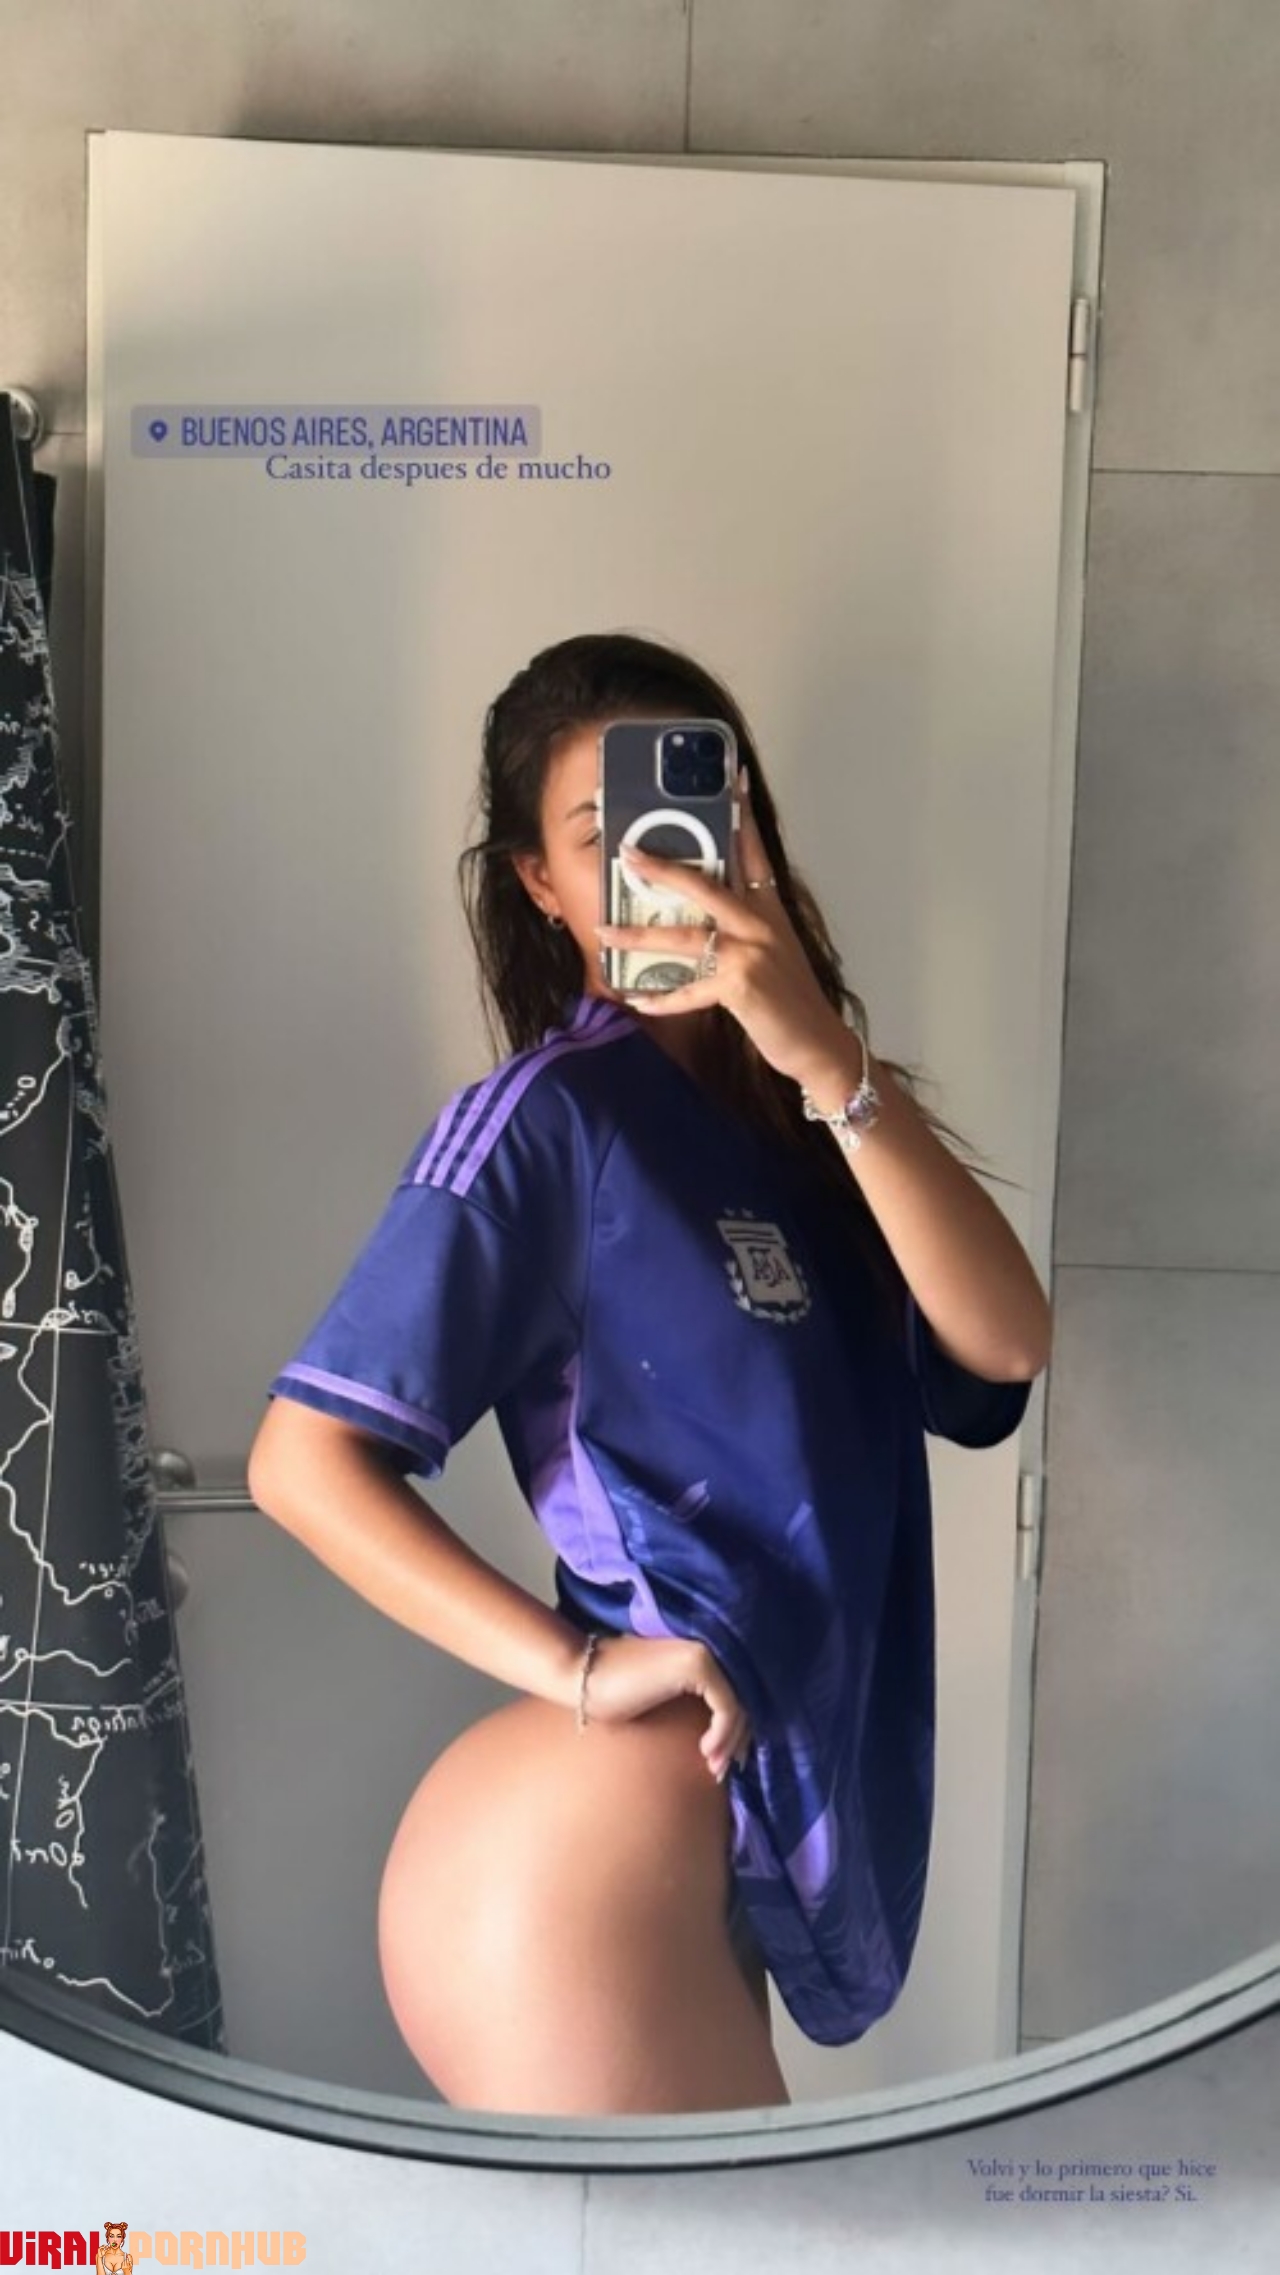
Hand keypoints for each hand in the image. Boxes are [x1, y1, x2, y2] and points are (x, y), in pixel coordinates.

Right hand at [577, 1633, 754, 1781]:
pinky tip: (706, 1751)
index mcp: (697, 1656)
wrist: (582, 1677)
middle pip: (741, 1699)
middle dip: (735, 1739)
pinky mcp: (698, 1663)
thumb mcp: (659, 1702)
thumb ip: (689, 1706)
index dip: (734, 1729)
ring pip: (738, 1704)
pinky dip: (723, 1733)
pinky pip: (726, 1705)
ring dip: (730, 1741)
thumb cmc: (613, 1693)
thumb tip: (719, 1739)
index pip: (732, 1693)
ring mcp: (704, 1653)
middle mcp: (707, 1649)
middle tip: (721, 1771)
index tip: (725, 1761)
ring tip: (714, 1767)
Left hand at [595, 764, 852, 1088]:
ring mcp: (750, 953)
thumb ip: (743, 927)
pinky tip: (638, 1001)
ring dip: (639, 936)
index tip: (732, 779)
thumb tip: (703, 914)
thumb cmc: (791, 999)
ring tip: (604, 931)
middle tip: (629, 851)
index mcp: (769, 910)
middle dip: (663, 868)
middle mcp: (760, 924)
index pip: (753, 853)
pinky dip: (662, 999)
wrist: (818, 1043)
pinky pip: (689, 990)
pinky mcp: (741, 986)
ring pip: (684, 937)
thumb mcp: (773, 951)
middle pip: (706, 885)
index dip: (742, 815)